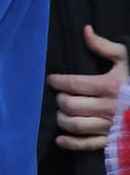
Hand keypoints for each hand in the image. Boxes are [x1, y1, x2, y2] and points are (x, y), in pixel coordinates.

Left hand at [47, 25, 127, 150]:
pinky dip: (71, 143)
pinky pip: (88, 144)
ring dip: (62, 118)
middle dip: (60, 99)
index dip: (57, 82)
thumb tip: (85, 30)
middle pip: (70, 105)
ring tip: (61, 111)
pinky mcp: (113, 140)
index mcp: (109, 86)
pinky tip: (60, 139)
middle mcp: (108, 107)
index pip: (73, 84)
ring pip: (75, 125)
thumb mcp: (127, 58)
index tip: (51, 80)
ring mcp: (110, 126)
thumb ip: (104, 46)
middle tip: (59, 95)